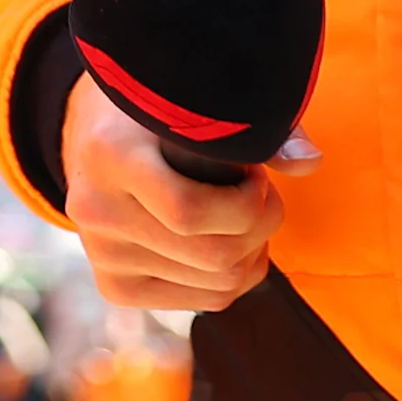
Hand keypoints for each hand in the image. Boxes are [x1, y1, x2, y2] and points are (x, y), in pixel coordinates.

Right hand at [60, 75, 281, 311]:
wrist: (89, 134)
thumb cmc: (155, 107)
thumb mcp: (190, 100)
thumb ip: (252, 128)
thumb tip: (311, 162)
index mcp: (108, 155)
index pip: (188, 212)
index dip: (244, 203)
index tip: (254, 173)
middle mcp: (94, 210)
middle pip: (211, 254)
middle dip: (259, 227)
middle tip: (261, 195)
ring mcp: (100, 254)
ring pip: (216, 283)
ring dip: (252, 252)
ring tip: (246, 214)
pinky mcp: (114, 287)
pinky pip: (204, 301)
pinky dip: (236, 277)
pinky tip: (233, 240)